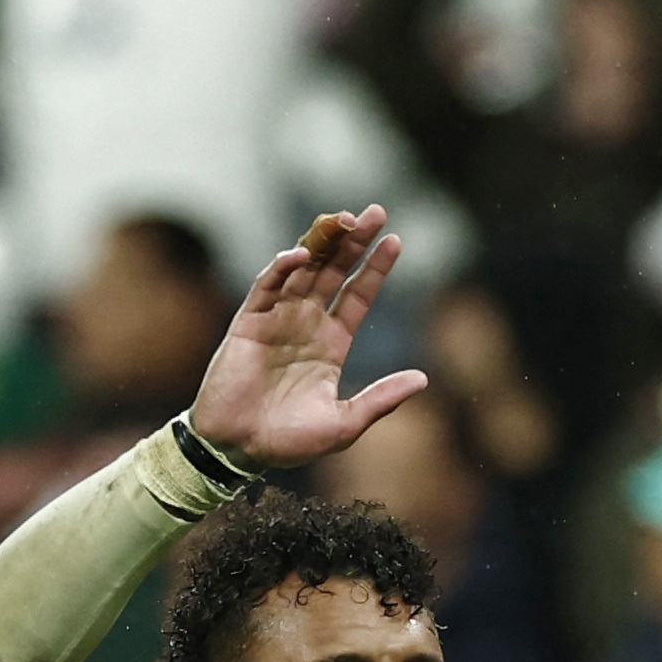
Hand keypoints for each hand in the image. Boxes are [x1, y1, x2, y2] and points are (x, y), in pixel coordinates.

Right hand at [187, 207, 433, 473]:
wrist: (238, 449)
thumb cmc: (289, 442)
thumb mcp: (345, 424)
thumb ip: (381, 399)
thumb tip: (423, 379)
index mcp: (331, 344)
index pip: (357, 295)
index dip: (375, 268)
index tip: (395, 240)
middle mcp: (306, 324)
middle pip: (333, 271)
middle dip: (354, 242)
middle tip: (375, 211)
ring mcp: (277, 319)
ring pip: (303, 268)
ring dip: (322, 242)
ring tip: (344, 219)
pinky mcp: (249, 322)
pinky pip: (267, 286)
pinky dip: (282, 267)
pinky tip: (302, 254)